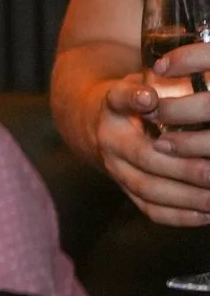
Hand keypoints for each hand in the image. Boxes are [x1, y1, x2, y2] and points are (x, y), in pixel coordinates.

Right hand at [102, 46, 209, 225]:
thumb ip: (165, 81)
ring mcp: (115, 167)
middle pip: (144, 157)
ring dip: (188, 197)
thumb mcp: (142, 79)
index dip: (133, 99)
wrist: (97, 123)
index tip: (147, 97)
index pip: (119, 99)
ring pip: (149, 189)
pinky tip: (207, 214)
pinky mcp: (125, 189)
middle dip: (185, 167)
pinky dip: (180, 215)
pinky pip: (151, 209)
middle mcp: (110, 139)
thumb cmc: (136, 98)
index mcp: (113, 106)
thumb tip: (201, 81)